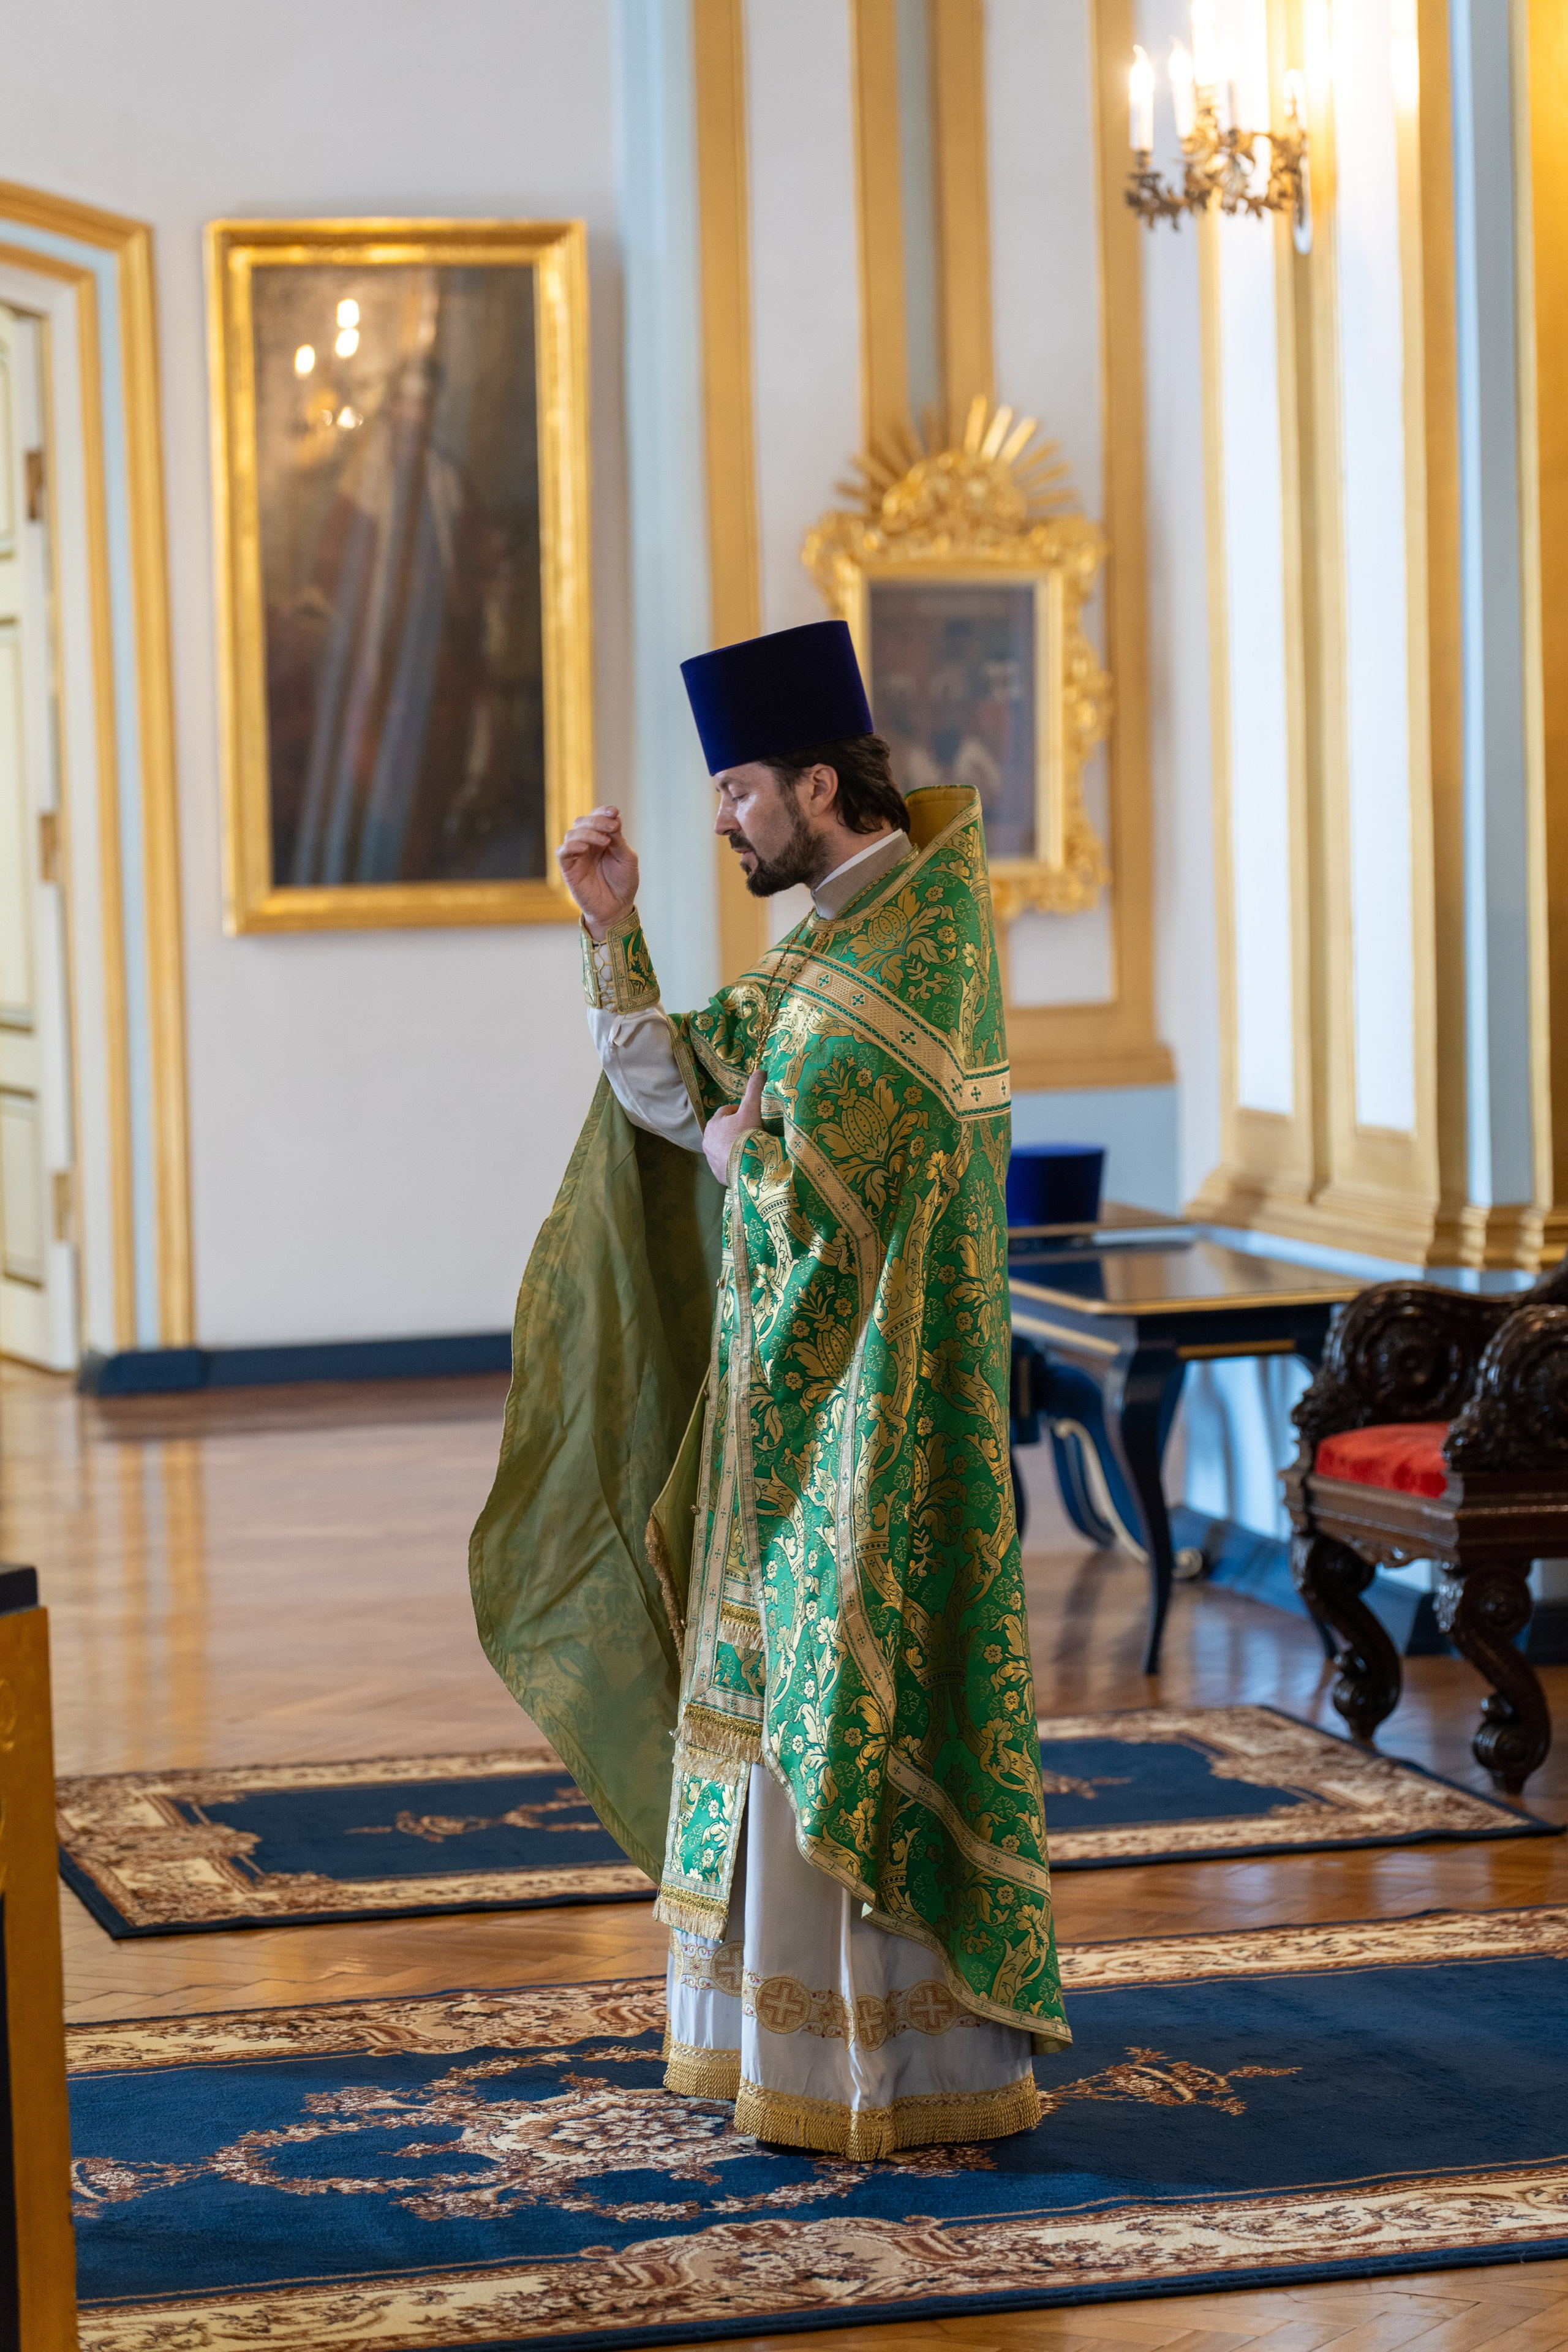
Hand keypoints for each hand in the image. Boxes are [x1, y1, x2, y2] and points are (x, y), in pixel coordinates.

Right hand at [557, 805, 639, 935]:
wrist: (617, 908)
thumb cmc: (624, 883)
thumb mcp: (627, 859)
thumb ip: (619, 840)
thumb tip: (614, 819)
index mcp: (602, 838)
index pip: (597, 816)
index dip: (603, 811)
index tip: (614, 812)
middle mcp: (587, 844)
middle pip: (582, 821)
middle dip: (597, 820)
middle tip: (612, 827)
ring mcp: (577, 856)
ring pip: (572, 834)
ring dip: (588, 833)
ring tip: (605, 841)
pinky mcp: (568, 869)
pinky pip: (562, 852)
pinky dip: (571, 846)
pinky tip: (585, 848)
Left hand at [703, 1070, 764, 1184]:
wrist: (746, 1168)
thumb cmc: (746, 1135)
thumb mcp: (752, 1109)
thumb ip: (754, 1089)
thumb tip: (760, 1070)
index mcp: (714, 1123)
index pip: (726, 1111)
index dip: (739, 1111)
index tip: (752, 1115)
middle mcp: (708, 1141)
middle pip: (724, 1130)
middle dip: (736, 1130)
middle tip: (753, 1132)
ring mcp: (712, 1158)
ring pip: (724, 1148)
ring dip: (734, 1146)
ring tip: (751, 1148)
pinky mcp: (718, 1173)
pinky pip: (727, 1164)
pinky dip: (735, 1162)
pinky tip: (747, 1162)